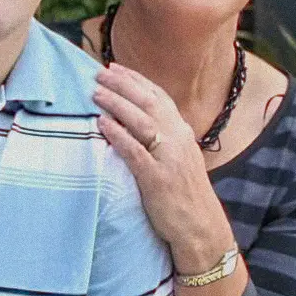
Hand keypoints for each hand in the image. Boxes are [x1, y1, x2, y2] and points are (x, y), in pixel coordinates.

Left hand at [93, 62, 233, 274]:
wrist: (201, 227)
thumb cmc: (183, 192)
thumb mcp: (177, 157)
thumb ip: (161, 136)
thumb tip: (134, 117)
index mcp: (182, 132)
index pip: (158, 97)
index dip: (135, 80)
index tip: (114, 67)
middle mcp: (178, 139)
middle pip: (148, 103)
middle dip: (122, 85)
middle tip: (98, 73)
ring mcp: (169, 158)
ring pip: (141, 122)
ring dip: (117, 104)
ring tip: (95, 93)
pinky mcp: (158, 179)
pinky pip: (135, 151)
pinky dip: (118, 135)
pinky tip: (103, 123)